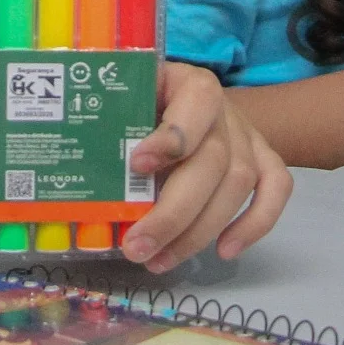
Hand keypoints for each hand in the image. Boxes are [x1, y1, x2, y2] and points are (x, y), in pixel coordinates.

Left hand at [120, 62, 291, 274]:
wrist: (181, 100)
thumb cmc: (141, 105)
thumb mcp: (122, 105)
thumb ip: (107, 130)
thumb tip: (67, 172)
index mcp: (189, 84)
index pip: (195, 104)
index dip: (172, 137)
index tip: (136, 166)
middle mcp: (224, 110)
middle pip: (214, 160)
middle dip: (174, 212)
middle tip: (136, 247)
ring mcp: (248, 136)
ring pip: (239, 184)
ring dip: (200, 231)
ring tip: (158, 260)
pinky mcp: (263, 160)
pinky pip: (276, 189)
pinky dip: (256, 223)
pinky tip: (225, 251)